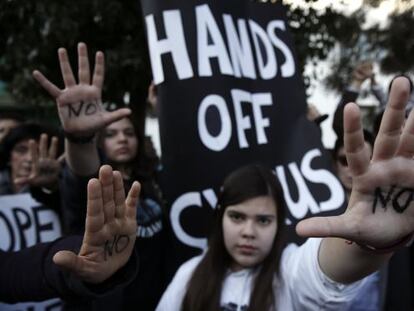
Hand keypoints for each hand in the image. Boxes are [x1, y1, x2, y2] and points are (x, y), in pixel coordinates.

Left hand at [14, 134, 62, 189]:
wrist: (47, 182)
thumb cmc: (39, 181)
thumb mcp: (31, 181)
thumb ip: (24, 180)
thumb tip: (15, 181)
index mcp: (37, 163)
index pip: (34, 154)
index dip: (33, 148)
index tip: (31, 141)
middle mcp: (44, 161)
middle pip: (43, 150)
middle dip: (43, 143)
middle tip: (43, 135)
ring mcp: (51, 162)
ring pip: (52, 152)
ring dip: (53, 145)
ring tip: (54, 138)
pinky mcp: (57, 165)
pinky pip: (61, 160)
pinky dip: (64, 156)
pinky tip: (67, 152)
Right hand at [33, 42, 130, 136]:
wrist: (80, 133)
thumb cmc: (94, 125)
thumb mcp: (106, 119)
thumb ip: (117, 114)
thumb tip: (130, 112)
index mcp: (95, 93)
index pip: (98, 76)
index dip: (99, 65)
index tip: (99, 53)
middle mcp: (83, 90)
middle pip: (83, 70)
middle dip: (83, 58)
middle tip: (82, 44)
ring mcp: (72, 93)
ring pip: (68, 74)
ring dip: (64, 62)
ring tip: (62, 49)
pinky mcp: (62, 99)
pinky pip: (51, 88)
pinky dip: (43, 81)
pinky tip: (36, 73)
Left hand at [52, 165, 139, 282]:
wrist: (108, 270)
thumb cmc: (93, 269)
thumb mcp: (82, 270)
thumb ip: (72, 263)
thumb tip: (56, 258)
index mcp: (94, 234)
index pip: (94, 213)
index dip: (94, 198)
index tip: (92, 182)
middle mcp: (106, 224)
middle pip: (106, 203)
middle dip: (106, 185)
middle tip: (105, 167)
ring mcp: (118, 223)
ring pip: (117, 202)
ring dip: (117, 187)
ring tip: (115, 172)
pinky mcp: (129, 225)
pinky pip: (132, 208)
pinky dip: (134, 197)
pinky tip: (137, 184)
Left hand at [297, 77, 413, 247]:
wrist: (390, 234)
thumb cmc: (368, 228)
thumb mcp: (349, 228)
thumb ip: (327, 226)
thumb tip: (296, 230)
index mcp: (365, 175)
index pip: (356, 149)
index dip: (353, 129)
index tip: (350, 106)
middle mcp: (385, 166)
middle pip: (389, 134)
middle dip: (396, 109)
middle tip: (400, 81)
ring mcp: (405, 168)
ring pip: (412, 140)